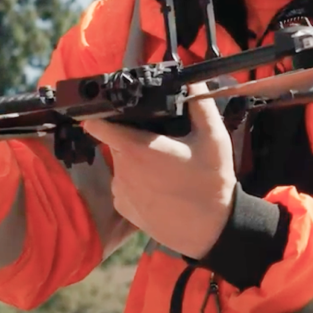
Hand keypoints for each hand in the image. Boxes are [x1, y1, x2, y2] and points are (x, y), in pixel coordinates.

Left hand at [80, 80, 235, 259]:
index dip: (101, 114)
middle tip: (162, 143)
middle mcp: (122, 169)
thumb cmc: (211, 183)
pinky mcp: (124, 208)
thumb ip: (199, 104)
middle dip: (133, 137)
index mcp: (137, 148)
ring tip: (165, 168)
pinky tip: (159, 187)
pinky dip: (136, 182)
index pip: (98, 124)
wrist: (211, 231)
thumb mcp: (213, 138)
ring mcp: (121, 191)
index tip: (112, 110)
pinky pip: (124, 185)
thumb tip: (191, 80)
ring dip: (136, 161)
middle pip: (116, 142)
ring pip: (121, 164)